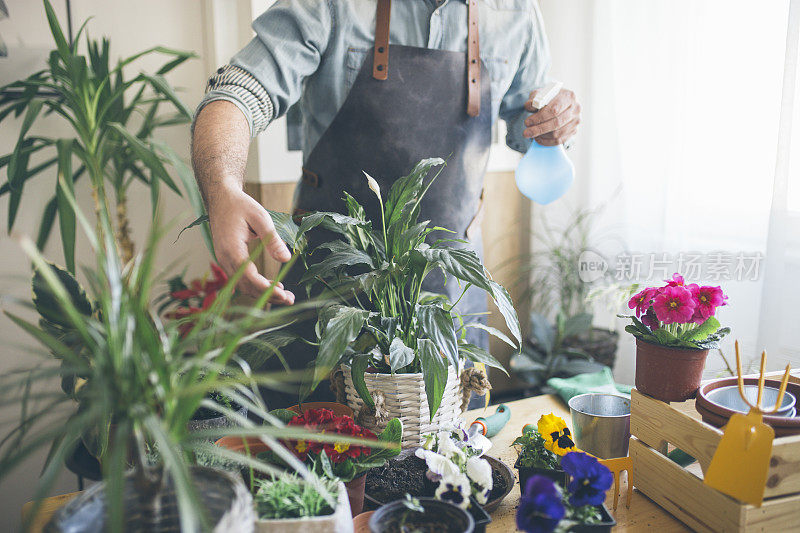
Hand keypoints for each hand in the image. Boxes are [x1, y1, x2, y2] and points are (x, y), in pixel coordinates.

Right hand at [207, 185, 294, 303]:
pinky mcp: (227, 261)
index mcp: (231, 248)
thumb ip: (273, 239)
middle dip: (268, 295)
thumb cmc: (241, 205)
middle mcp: (225, 258)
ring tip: (285, 295)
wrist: (221, 198)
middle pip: (246, 286)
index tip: (283, 294)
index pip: (248, 276)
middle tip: (290, 299)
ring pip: (243, 286)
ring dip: (263, 293)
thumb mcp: (260, 217)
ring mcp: (224, 261)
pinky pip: (241, 279)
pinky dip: (256, 286)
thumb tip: (287, 258)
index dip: (266, 288)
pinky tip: (272, 287)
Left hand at [523, 87, 580, 145]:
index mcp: (568, 96)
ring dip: (542, 136)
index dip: (540, 117)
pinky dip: (547, 141)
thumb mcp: (540, 94)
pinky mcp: (574, 131)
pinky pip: (559, 140)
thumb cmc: (549, 98)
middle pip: (556, 123)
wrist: (559, 102)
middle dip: (539, 129)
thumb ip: (534, 99)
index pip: (554, 109)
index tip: (527, 122)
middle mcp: (575, 109)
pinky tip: (538, 138)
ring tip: (531, 134)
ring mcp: (576, 121)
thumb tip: (530, 106)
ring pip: (557, 133)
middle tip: (526, 133)